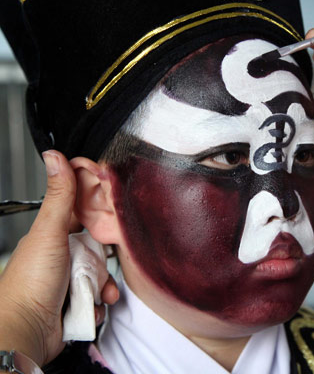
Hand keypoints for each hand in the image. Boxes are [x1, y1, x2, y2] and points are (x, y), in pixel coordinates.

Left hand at [0, 150, 118, 365]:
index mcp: (53, 235)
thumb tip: (55, 156)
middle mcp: (61, 257)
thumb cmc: (29, 283)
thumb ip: (59, 196)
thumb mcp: (49, 232)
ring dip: (102, 286)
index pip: (83, 216)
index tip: (112, 217)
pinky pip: (99, 297)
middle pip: (99, 249)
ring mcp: (68, 281)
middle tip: (98, 266)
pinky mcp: (76, 302)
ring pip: (102, 274)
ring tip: (93, 292)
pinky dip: (98, 303)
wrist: (26, 332)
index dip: (99, 216)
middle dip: (104, 261)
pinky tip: (89, 306)